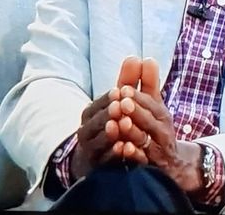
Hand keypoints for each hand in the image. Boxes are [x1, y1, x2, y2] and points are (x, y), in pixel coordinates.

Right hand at [70, 56, 141, 178]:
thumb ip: (130, 81)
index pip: (99, 103)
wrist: (99, 158)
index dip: (109, 98)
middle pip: (96, 121)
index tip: (119, 91)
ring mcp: (90, 149)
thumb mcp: (123, 102)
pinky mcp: (96, 167)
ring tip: (121, 125)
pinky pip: (104, 160)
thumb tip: (138, 57)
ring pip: (98, 140)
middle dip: (109, 113)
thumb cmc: (114, 122)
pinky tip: (123, 147)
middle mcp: (86, 130)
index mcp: (92, 112)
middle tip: (120, 107)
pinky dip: (113, 154)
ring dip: (110, 133)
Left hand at [117, 58, 203, 193]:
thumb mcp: (154, 106)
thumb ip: (148, 84)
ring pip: (145, 140)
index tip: (123, 89)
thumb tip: (146, 58)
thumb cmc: (156, 128)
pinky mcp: (151, 168)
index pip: (151, 103)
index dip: (137, 96)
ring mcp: (157, 150)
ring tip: (120, 123)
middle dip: (136, 110)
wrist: (174, 165)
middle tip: (121, 102)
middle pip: (149, 120)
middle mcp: (161, 131)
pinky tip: (122, 148)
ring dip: (132, 131)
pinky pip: (142, 162)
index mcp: (161, 114)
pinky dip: (133, 155)